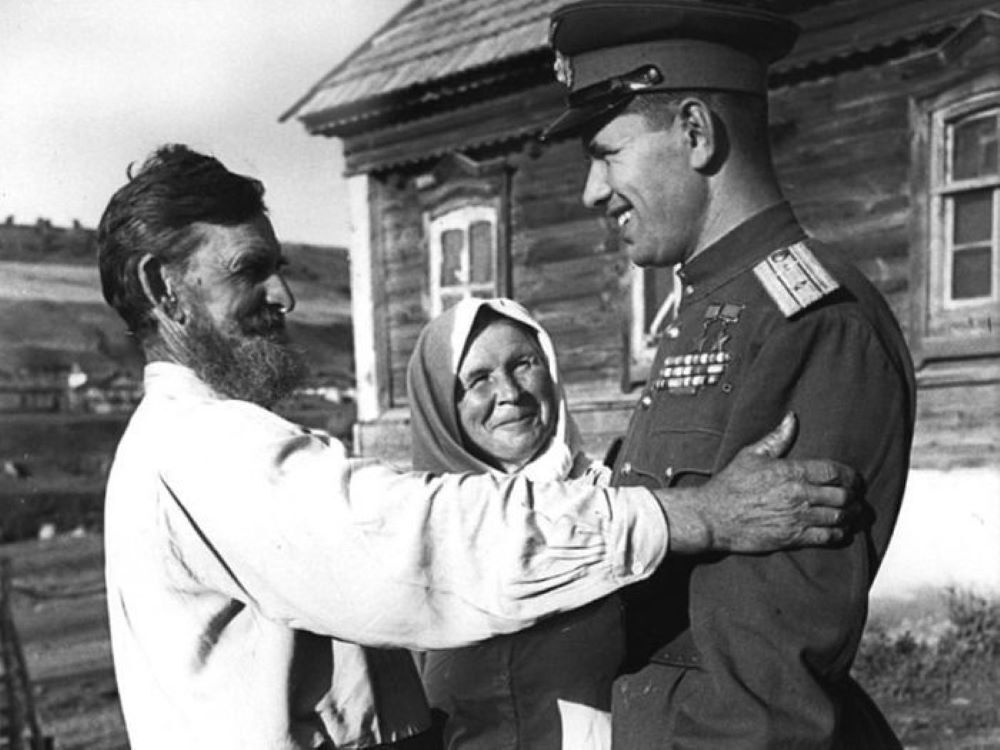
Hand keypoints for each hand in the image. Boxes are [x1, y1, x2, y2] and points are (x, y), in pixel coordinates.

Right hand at [655, 413, 859, 553]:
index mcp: (791, 472)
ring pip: (838, 517)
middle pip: (843, 496)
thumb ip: (777, 438)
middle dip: (854, 497)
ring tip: (853, 514)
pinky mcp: (793, 538)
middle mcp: (798, 495)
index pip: (835, 472)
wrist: (713, 517)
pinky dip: (839, 534)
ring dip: (850, 516)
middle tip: (857, 498)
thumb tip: (792, 418)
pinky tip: (840, 531)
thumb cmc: (730, 485)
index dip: (851, 476)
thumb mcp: (751, 455)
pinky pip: (827, 537)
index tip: (855, 479)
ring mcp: (797, 518)